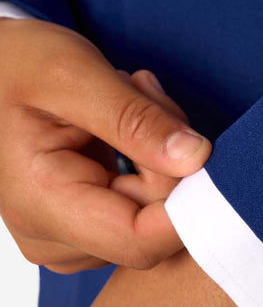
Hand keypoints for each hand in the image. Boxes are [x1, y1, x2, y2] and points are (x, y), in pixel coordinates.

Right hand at [0, 18, 210, 271]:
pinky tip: (121, 125)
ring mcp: (70, 238)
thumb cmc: (13, 65)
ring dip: (158, 154)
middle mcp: (54, 239)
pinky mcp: (84, 226)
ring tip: (123, 100)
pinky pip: (142, 206)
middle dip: (168, 156)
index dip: (187, 204)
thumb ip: (136, 120)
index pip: (140, 240)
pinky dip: (147, 162)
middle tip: (144, 92)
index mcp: (42, 206)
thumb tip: (197, 159)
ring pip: (154, 213)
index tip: (200, 149)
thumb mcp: (72, 74)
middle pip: (154, 223)